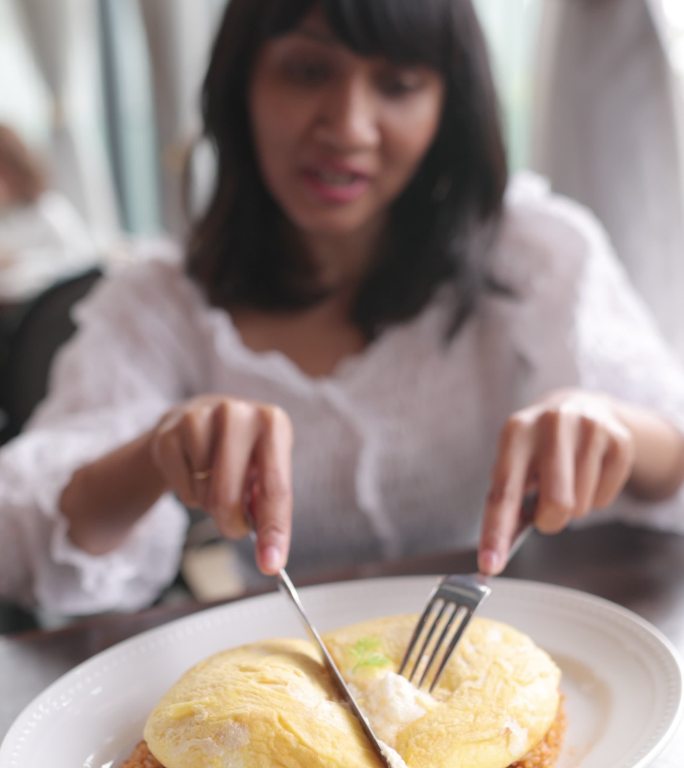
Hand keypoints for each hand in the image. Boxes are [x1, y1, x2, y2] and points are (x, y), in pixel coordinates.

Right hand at [149, 395, 292, 573]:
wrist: (200, 418)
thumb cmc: (243, 454)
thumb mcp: (265, 471)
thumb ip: (269, 508)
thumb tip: (271, 557)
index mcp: (274, 422)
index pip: (276, 488)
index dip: (273, 531)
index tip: (271, 565)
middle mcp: (238, 413)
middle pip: (229, 496)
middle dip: (230, 523)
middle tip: (233, 526)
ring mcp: (200, 418)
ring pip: (203, 493)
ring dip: (209, 503)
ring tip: (215, 481)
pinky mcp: (168, 432)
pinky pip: (180, 487)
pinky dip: (188, 493)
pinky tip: (194, 471)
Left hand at [478, 390, 634, 574]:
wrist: (577, 407)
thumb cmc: (537, 450)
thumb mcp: (514, 465)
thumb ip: (505, 505)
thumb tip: (493, 554)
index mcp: (516, 432)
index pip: (505, 492)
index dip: (496, 532)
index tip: (489, 565)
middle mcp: (551, 423)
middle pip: (556, 504)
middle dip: (550, 521)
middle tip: (546, 510)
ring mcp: (589, 428)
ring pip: (582, 507)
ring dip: (573, 508)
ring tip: (568, 480)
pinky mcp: (619, 439)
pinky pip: (606, 499)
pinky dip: (596, 499)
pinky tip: (588, 475)